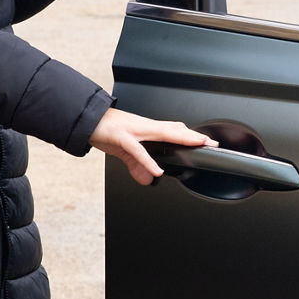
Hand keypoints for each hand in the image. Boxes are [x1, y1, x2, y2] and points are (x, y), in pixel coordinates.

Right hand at [90, 106, 215, 185]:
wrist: (86, 119)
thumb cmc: (106, 130)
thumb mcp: (125, 150)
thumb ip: (137, 165)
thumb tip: (149, 179)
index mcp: (147, 129)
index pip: (174, 130)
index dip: (191, 135)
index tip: (207, 141)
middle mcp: (145, 127)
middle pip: (175, 130)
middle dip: (194, 136)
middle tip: (212, 143)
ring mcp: (134, 130)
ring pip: (163, 133)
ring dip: (181, 139)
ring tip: (197, 145)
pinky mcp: (121, 137)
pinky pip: (137, 151)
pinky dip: (148, 161)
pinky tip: (157, 171)